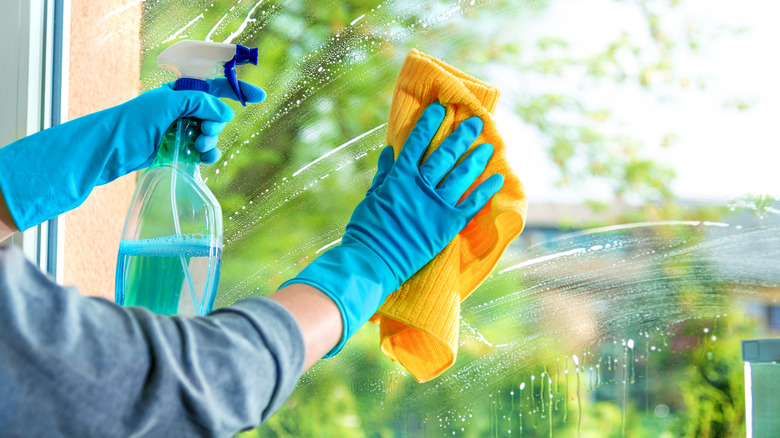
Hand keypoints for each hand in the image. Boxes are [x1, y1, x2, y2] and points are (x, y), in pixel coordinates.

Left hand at [0, 78, 264, 230]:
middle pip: (215, 114)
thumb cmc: (131, 123)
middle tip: (204, 133)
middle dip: (216, 124)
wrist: (107, 151)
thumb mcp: (166, 106)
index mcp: (178, 93)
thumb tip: (226, 113)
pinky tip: (200, 159)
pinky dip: (205, 155)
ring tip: (199, 148)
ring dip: (211, 141)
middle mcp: (180, 110)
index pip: (213, 86)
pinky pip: (201, 151)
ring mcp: (178, 131)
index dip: (236, 89)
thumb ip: (199, 104)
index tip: (258, 96)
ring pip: (210, 134)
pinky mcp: (176, 151)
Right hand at [280, 102, 502, 355]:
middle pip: (445, 154)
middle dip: (461, 136)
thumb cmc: (366, 231)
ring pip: (461, 175)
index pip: (417, 143)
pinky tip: (497, 178)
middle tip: (475, 122)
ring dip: (476, 158)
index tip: (440, 109)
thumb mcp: (372, 198)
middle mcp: (420, 186)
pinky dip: (485, 190)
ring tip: (488, 147)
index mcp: (399, 177)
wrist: (372, 260)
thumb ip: (384, 175)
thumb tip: (390, 151)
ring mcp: (436, 205)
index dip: (429, 124)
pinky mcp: (447, 224)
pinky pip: (472, 203)